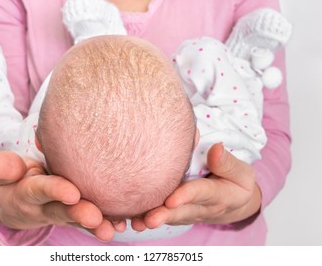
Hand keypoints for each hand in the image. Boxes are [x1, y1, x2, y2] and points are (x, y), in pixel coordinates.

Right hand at [0, 151, 123, 240]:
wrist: (23, 202)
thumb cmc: (19, 179)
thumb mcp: (8, 171)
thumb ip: (4, 166)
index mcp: (29, 192)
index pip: (41, 190)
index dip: (55, 191)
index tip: (72, 193)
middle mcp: (46, 207)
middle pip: (62, 211)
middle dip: (78, 214)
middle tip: (96, 217)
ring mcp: (62, 213)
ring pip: (79, 221)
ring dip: (96, 225)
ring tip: (112, 229)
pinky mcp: (77, 215)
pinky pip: (91, 221)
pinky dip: (106, 223)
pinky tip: (124, 223)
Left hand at [131, 143, 261, 229]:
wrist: (234, 203)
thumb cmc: (236, 183)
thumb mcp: (241, 173)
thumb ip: (227, 163)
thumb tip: (215, 148)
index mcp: (218, 195)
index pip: (200, 194)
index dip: (186, 195)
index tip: (172, 199)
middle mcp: (201, 208)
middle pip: (180, 211)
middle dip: (164, 215)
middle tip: (149, 219)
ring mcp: (187, 212)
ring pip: (169, 216)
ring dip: (153, 219)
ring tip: (137, 222)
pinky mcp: (177, 212)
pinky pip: (163, 215)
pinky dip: (147, 218)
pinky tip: (130, 219)